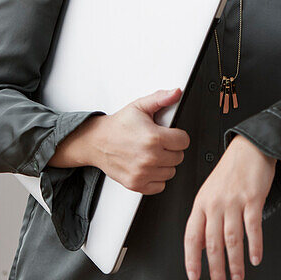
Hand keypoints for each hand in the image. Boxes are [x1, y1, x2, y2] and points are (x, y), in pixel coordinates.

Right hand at [49, 88, 189, 194]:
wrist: (96, 141)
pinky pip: (159, 186)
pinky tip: (148, 166)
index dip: (178, 136)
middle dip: (172, 149)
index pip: (184, 141)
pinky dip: (156, 178)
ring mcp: (142, 173)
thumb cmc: (118, 125)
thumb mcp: (140, 106)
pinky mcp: (136, 184)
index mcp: (153, 138)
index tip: (170, 134)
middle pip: (179, 157)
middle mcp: (149, 157)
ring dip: (165, 164)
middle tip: (159, 143)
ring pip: (171, 172)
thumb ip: (161, 98)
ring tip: (152, 154)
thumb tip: (176, 92)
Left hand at [184, 135, 276, 279]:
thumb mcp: (210, 192)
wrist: (250, 147)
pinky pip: (252, 227)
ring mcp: (234, 201)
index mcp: (201, 203)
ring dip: (235, 262)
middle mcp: (215, 203)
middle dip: (215, 269)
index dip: (192, 259)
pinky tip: (255, 257)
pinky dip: (255, 245)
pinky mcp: (252, 198)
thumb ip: (205, 218)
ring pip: (232, 239)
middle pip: (212, 243)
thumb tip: (202, 245)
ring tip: (238, 276)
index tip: (194, 276)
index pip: (192, 236)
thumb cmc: (231, 169)